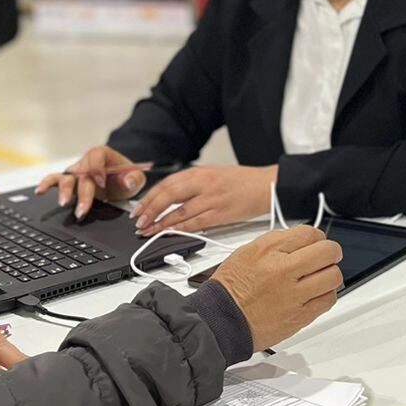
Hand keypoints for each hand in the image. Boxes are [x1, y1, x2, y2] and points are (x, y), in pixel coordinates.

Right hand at [37, 145, 148, 218]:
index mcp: (103, 155)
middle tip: (83, 209)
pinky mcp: (69, 181)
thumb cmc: (126, 177)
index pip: (97, 156)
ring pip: (66, 178)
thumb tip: (128, 181)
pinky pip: (54, 180)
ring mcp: (76, 172)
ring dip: (64, 191)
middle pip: (82, 174)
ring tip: (64, 203)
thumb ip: (135, 179)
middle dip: (83, 192)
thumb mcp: (136, 177)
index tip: (101, 183)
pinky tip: (39, 191)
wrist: (119, 182)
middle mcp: (86, 162)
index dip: (98, 168)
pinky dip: (46, 184)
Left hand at [129, 165, 275, 235]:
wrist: (267, 185)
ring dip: (160, 223)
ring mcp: (211, 199)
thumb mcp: (213, 175)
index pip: (166, 184)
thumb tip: (169, 197)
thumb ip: (192, 184)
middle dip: (149, 210)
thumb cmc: (241, 181)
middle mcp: (203, 184)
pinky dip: (179, 229)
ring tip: (147, 231)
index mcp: (199, 172)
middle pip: (168, 196)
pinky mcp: (221, 214)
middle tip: (138, 222)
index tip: (138, 208)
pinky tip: (169, 233)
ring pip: (179, 212)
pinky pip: (195, 223)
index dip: (148, 197)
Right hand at [211, 226, 342, 349]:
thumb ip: (278, 243)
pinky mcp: (300, 316)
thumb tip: (303, 240)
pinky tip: (316, 294)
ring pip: (333, 276)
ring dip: (329, 274)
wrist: (221, 320)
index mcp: (269, 250)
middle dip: (330, 253)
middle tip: (326, 257)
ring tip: (319, 277)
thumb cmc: (231, 288)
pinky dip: (326, 294)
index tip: (315, 244)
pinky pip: (328, 300)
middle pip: (328, 252)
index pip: (310, 234)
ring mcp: (294, 295)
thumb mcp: (247, 251)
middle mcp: (283, 270)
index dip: (317, 238)